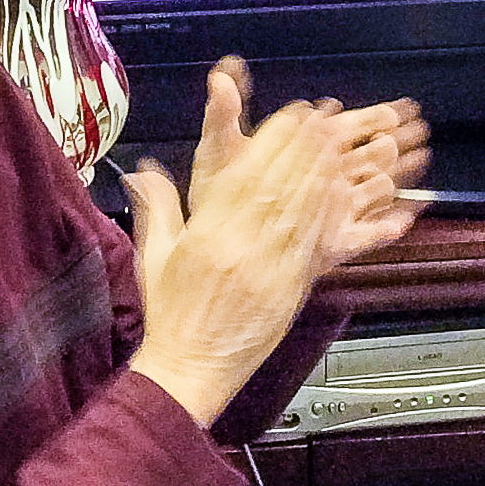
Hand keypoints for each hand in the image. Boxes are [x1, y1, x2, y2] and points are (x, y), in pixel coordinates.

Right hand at [124, 102, 350, 426]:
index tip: (289, 117)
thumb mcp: (155, 256)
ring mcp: (270, 268)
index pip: (245, 176)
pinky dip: (329, 214)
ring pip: (302, 210)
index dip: (271, 142)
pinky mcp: (291, 289)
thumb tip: (144, 171)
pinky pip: (315, 244)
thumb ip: (158, 207)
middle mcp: (242, 247)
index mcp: (207, 235)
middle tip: (321, 118)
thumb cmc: (171, 315)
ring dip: (322, 172)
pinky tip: (341, 192)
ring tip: (337, 143)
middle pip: (279, 185)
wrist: (190, 368)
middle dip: (302, 147)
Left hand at [188, 57, 429, 265]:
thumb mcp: (217, 150)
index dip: (369, 117)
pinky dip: (385, 229)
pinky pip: (363, 237)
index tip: (395, 107)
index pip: (341, 129)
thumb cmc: (214, 198)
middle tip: (419, 128)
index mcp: (297, 155)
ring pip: (370, 190)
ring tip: (420, 160)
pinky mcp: (327, 245)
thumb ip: (225, 113)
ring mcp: (325, 213)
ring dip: (397, 174)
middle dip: (392, 141)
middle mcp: (316, 181)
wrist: (213, 250)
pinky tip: (403, 220)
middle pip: (365, 156)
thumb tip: (221, 71)